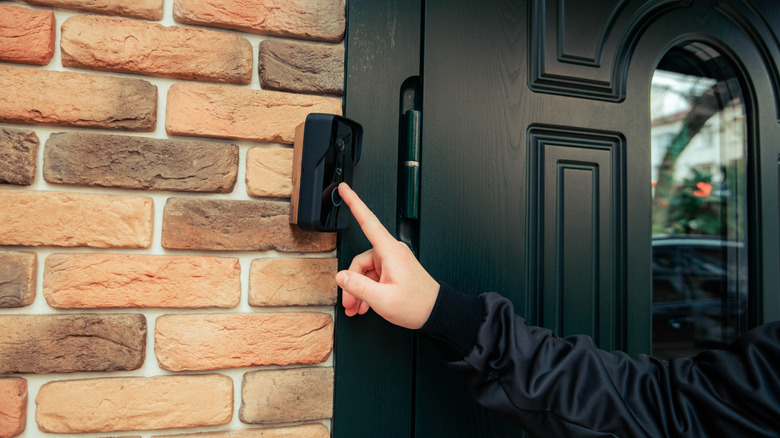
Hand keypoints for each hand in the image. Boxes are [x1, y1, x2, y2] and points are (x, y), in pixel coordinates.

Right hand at [336, 183, 439, 329]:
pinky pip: (372, 276)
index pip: (368, 220)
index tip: (345, 188)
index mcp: (390, 251)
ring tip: (357, 308)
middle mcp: (390, 252)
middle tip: (350, 302)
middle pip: (359, 260)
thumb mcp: (383, 299)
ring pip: (364, 271)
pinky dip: (367, 291)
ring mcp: (392, 261)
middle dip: (352, 283)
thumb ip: (359, 286)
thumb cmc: (417, 304)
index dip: (354, 202)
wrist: (436, 312)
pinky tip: (365, 305)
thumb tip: (341, 276)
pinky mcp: (393, 269)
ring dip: (358, 290)